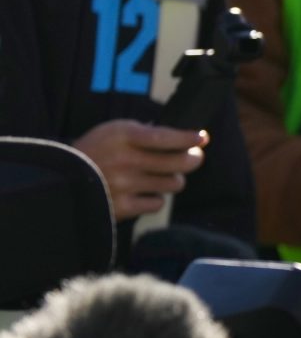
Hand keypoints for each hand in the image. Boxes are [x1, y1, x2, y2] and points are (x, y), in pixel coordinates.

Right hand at [72, 119, 207, 220]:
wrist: (61, 180)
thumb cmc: (95, 150)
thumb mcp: (115, 130)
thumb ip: (145, 132)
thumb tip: (180, 137)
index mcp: (124, 135)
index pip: (166, 137)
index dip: (189, 138)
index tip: (203, 138)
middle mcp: (125, 160)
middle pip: (178, 162)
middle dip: (193, 159)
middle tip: (194, 158)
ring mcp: (124, 184)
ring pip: (173, 183)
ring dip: (174, 179)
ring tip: (165, 175)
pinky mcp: (121, 207)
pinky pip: (157, 203)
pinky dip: (156, 198)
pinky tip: (148, 192)